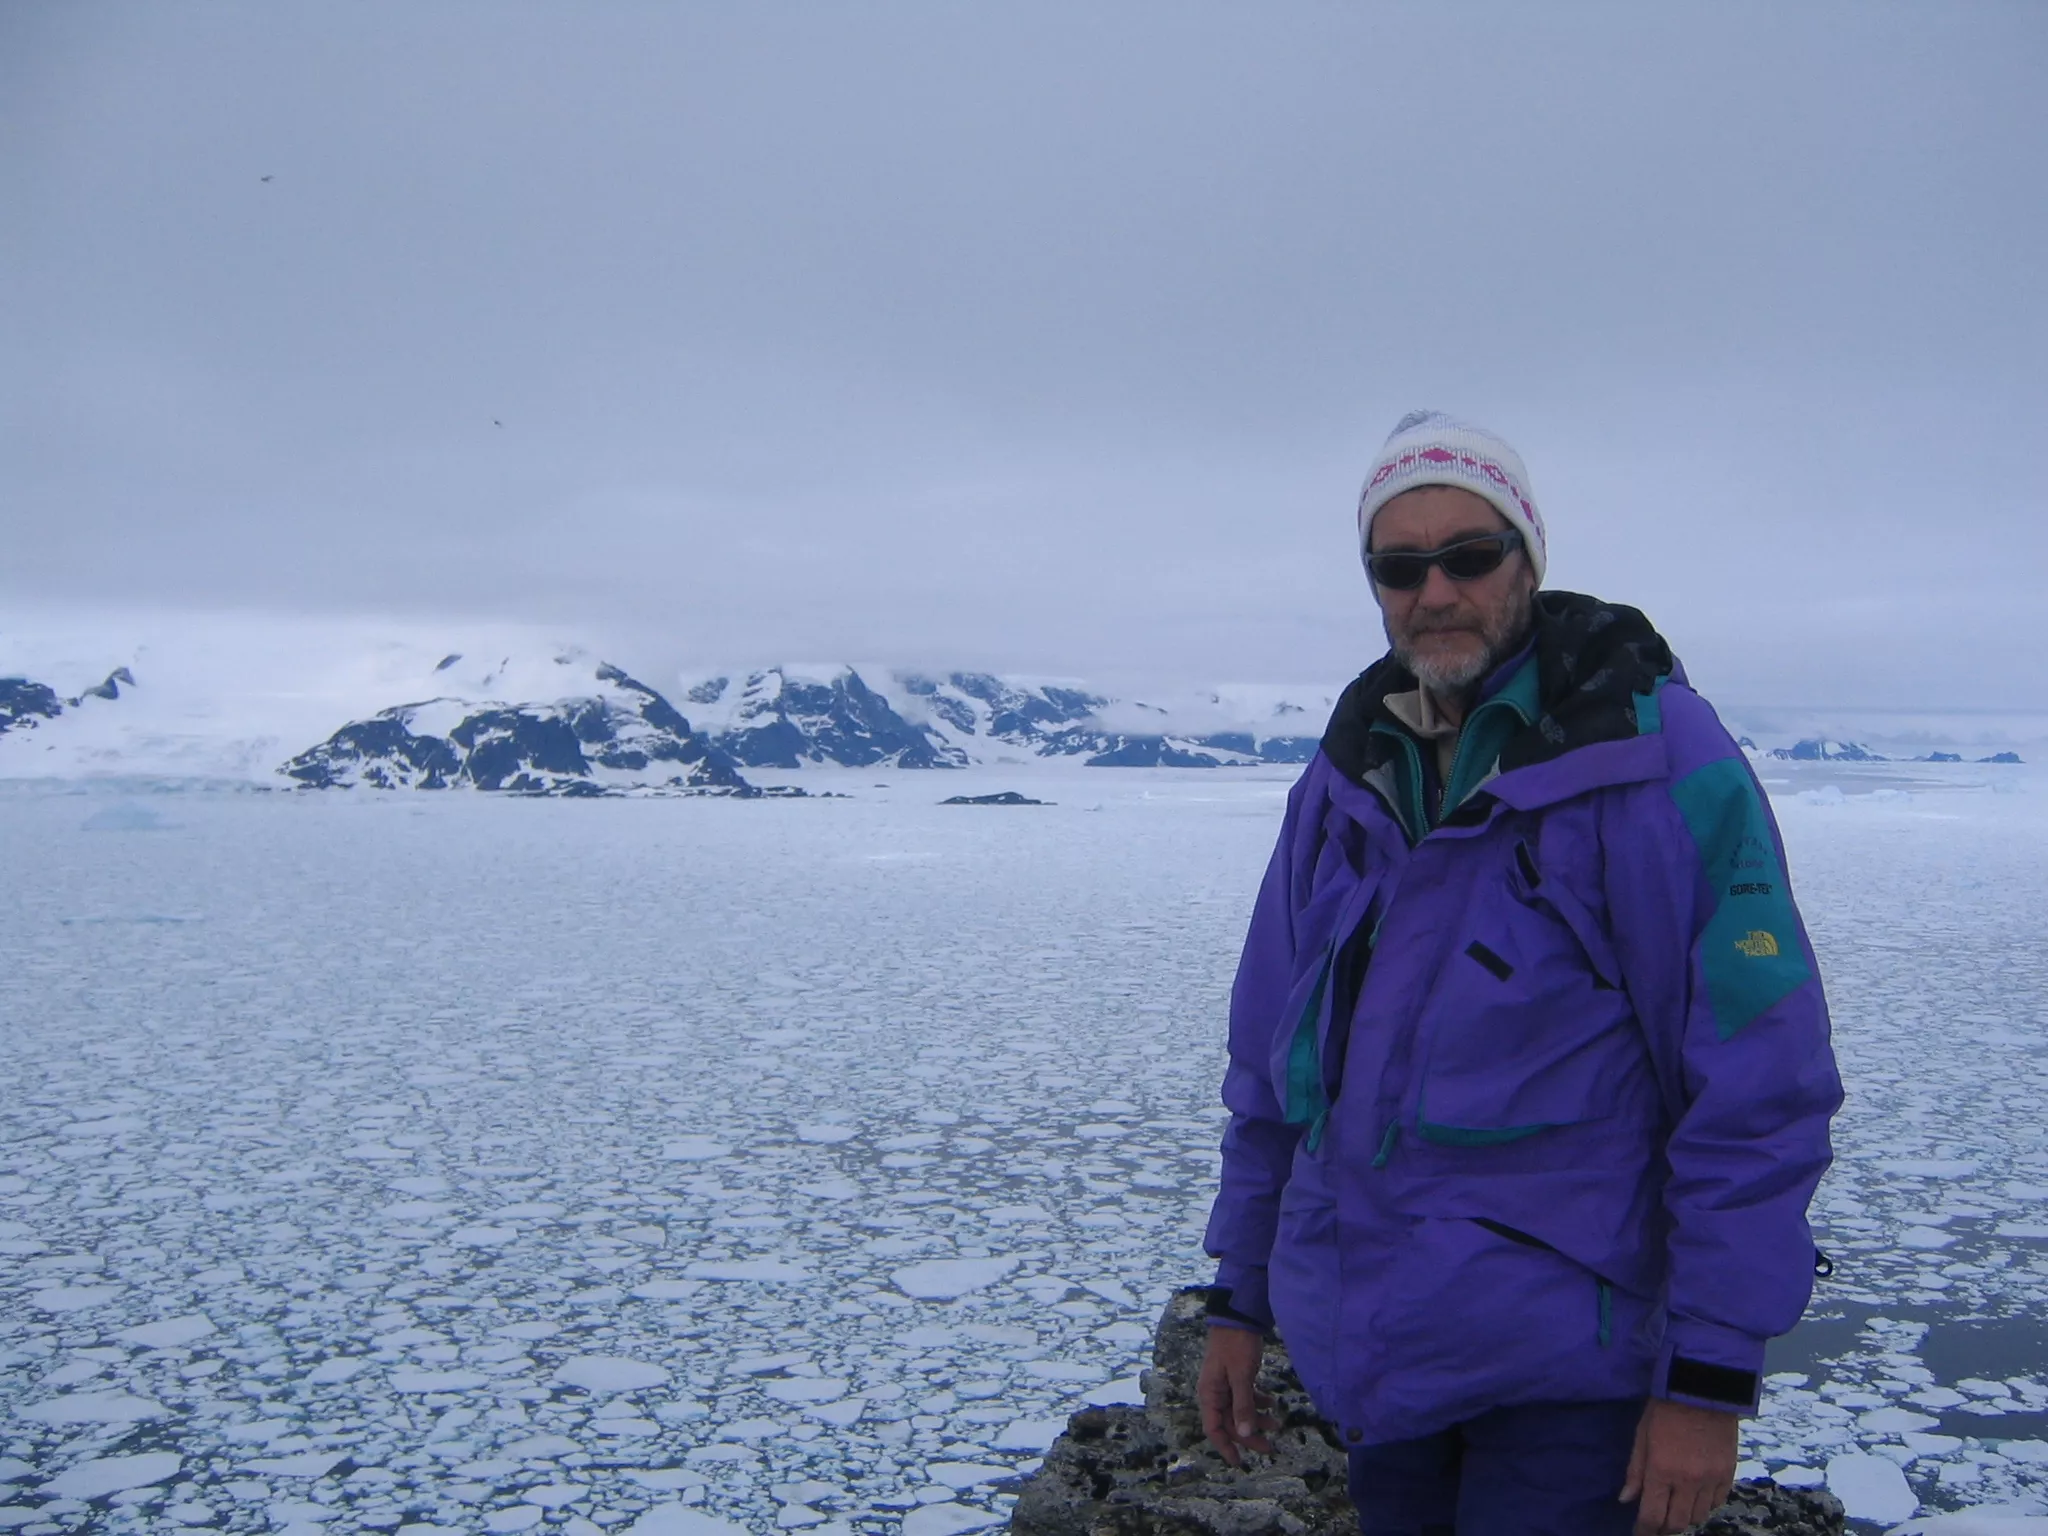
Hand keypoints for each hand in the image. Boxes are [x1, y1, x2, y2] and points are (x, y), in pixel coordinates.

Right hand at [1196, 1324, 1277, 1465]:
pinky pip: (1245, 1397)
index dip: (1225, 1447)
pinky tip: (1272, 1401)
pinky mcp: (1236, 1376)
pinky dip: (1258, 1402)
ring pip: (1239, 1411)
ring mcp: (1225, 1384)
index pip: (1213, 1428)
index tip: (1239, 1463)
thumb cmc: (1236, 1345)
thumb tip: (1245, 1434)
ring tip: (1277, 1424)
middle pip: (1229, 1423)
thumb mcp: (1241, 1376)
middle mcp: (1215, 1392)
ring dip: (1257, 1419)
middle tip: (1270, 1447)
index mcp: (1210, 1393)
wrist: (1238, 1316)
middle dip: (1249, 1436)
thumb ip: (1243, 1405)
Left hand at [1619, 1397, 1739, 1534]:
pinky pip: (1718, 1502)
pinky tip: (1696, 1497)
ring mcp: (1711, 1479)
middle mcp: (1687, 1481)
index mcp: (1661, 1470)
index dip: (1644, 1530)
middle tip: (1657, 1524)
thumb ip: (1635, 1470)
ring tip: (1676, 1509)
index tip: (1640, 1533)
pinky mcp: (1729, 1474)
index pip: (1652, 1515)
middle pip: (1677, 1523)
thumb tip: (1626, 1500)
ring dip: (1685, 1517)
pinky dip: (1705, 1505)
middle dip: (1665, 1528)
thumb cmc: (1665, 1408)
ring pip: (1699, 1516)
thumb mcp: (1642, 1435)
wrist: (1704, 1389)